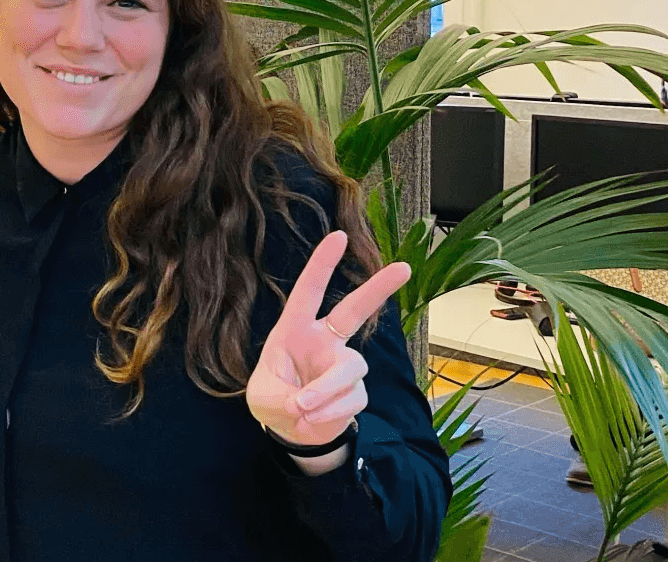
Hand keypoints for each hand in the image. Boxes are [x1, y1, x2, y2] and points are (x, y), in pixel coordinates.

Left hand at [246, 231, 409, 450]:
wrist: (290, 430)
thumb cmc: (271, 399)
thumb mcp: (263, 397)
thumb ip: (283, 397)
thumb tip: (309, 402)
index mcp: (295, 330)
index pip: (308, 292)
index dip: (322, 265)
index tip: (338, 237)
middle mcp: (324, 340)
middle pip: (355, 310)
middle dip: (379, 288)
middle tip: (404, 267)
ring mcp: (343, 364)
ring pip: (350, 369)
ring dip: (326, 391)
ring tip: (302, 408)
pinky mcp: (357, 390)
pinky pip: (351, 398)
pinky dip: (329, 413)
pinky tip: (313, 418)